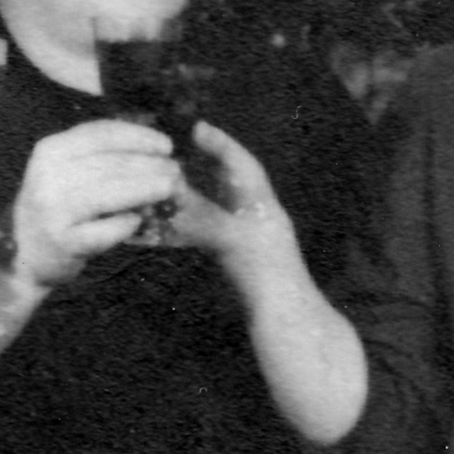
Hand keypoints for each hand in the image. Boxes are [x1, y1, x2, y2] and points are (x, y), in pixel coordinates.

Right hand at [9, 120, 179, 287]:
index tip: (167, 145)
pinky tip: (138, 220)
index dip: (139, 137)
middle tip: (177, 172)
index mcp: (51, 150)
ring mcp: (53, 210)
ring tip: (171, 190)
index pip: (101, 133)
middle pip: (111, 164)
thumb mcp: (66, 170)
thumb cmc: (58, 206)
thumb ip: (101, 155)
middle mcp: (48, 176)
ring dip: (147, 190)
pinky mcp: (63, 241)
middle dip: (150, 166)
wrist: (24, 254)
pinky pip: (106, 229)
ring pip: (111, 194)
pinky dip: (127, 223)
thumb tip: (154, 146)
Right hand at [167, 122, 299, 280]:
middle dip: (207, 163)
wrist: (286, 325)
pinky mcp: (237, 260)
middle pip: (231, 182)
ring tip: (167, 178)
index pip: (244, 166)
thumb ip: (204, 217)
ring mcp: (247, 239)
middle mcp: (257, 217)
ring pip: (220, 205)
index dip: (222, 145)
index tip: (198, 127)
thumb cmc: (266, 280)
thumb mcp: (234, 242)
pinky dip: (193, 220)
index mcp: (263, 207)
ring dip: (196, 191)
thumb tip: (174, 192)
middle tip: (176, 148)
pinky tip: (173, 220)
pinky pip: (212, 229)